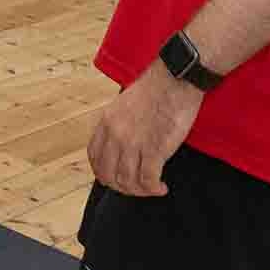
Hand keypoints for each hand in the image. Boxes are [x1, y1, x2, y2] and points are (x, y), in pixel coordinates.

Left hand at [87, 63, 202, 196]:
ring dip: (140, 191)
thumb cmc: (155, 89)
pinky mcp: (155, 149)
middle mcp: (115, 135)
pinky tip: (162, 187)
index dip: (105, 174)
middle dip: (123, 188)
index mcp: (106, 123)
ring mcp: (134, 143)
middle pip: (108, 176)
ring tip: (153, 188)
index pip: (95, 158)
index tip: (118, 178)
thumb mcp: (124, 105)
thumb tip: (120, 147)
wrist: (174, 78)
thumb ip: (118, 125)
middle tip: (137, 188)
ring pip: (128, 182)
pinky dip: (154, 189)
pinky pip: (148, 181)